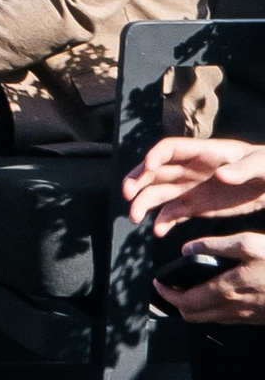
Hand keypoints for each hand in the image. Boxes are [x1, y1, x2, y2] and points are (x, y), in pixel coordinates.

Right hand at [124, 136, 264, 228]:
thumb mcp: (260, 165)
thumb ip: (242, 169)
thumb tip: (222, 175)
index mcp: (203, 153)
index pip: (171, 149)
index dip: (156, 156)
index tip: (148, 167)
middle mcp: (190, 169)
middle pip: (155, 171)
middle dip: (138, 180)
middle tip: (128, 194)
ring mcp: (190, 188)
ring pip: (158, 193)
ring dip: (143, 203)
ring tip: (135, 217)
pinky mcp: (195, 206)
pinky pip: (173, 213)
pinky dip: (163, 222)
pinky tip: (158, 231)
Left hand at [154, 231, 264, 325]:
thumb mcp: (248, 244)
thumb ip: (215, 246)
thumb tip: (187, 249)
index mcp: (226, 289)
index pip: (185, 301)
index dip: (167, 293)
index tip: (159, 283)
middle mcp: (233, 308)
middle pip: (192, 315)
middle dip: (176, 301)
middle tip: (170, 287)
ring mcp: (244, 316)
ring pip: (207, 320)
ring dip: (193, 307)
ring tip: (189, 289)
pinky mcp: (254, 319)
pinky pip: (225, 320)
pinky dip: (211, 310)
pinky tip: (215, 295)